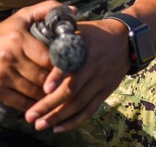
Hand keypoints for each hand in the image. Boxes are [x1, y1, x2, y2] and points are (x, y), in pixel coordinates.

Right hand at [0, 0, 65, 111]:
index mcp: (17, 38)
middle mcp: (8, 57)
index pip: (49, 59)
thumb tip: (74, 12)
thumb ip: (47, 10)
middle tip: (64, 84)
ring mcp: (0, 76)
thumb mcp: (22, 17)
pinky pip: (22, 103)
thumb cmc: (2, 34)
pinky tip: (38, 101)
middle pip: (42, 78)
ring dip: (45, 95)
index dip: (61, 66)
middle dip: (55, 83)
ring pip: (34, 92)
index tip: (69, 69)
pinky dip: (33, 104)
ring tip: (53, 93)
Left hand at [24, 18, 130, 132]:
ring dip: (59, 117)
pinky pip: (89, 110)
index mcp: (84, 48)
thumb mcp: (77, 27)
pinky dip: (74, 121)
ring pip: (79, 104)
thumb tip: (34, 42)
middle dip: (50, 105)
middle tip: (31, 115)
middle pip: (72, 90)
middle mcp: (93, 67)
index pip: (70, 64)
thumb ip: (58, 36)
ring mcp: (100, 82)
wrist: (125, 40)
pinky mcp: (105, 92)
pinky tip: (58, 127)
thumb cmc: (93, 32)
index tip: (45, 88)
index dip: (58, 76)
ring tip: (40, 125)